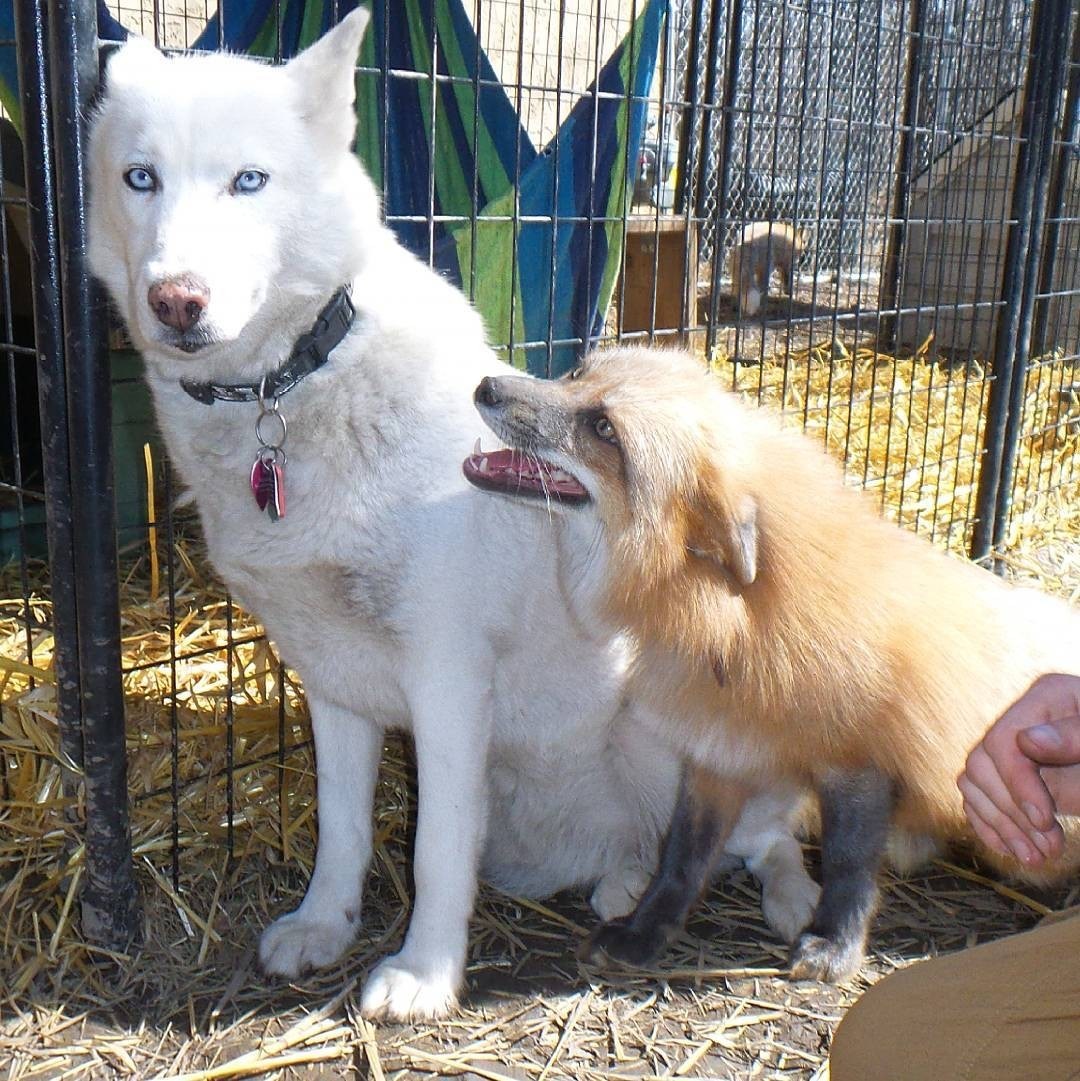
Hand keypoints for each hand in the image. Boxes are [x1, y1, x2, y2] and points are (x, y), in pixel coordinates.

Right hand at [958, 673, 1079, 867]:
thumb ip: (1074, 737)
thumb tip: (1027, 741)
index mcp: (1046, 698)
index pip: (1003, 740)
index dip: (1016, 783)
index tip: (1044, 821)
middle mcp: (1022, 720)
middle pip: (982, 765)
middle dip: (1011, 812)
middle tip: (1050, 848)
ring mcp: (1014, 749)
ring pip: (975, 784)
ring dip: (1001, 825)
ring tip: (1037, 857)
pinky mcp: (1011, 776)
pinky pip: (979, 798)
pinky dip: (991, 826)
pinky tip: (1016, 849)